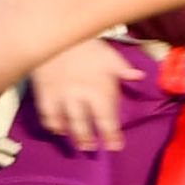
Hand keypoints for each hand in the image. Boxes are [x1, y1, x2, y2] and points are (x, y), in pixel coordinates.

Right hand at [25, 36, 137, 151]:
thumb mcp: (110, 56)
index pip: (106, 118)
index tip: (115, 147)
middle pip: (85, 124)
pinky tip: (57, 129)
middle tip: (93, 150)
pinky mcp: (44, 93)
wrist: (56, 34)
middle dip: (89, 139)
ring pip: (66, 122)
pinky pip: (47, 114)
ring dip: (72, 136)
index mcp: (98, 89)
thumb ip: (124, 69)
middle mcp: (79, 96)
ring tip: (77, 146)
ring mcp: (60, 95)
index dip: (111, 135)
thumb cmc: (88, 47)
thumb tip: (140, 77)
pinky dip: (52, 124)